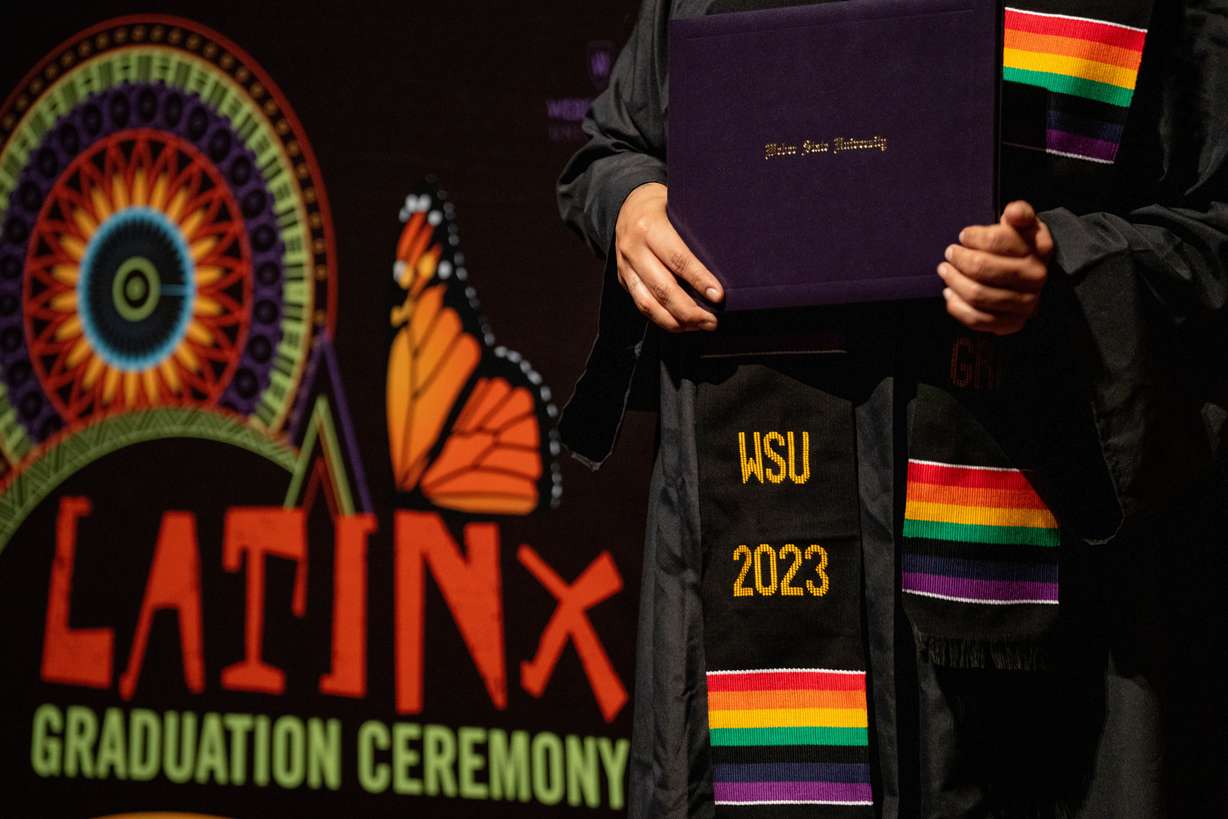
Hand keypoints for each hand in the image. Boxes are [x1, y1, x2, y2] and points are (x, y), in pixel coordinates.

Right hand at [615, 182, 722, 331]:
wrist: (627, 206)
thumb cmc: (665, 206)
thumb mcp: (679, 207)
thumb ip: (696, 230)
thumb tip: (730, 257)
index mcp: (649, 226)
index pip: (677, 259)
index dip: (699, 279)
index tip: (718, 296)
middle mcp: (633, 248)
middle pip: (662, 288)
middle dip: (690, 310)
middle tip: (713, 321)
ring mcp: (625, 267)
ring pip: (648, 303)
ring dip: (677, 321)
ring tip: (701, 326)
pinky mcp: (624, 280)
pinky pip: (642, 306)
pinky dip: (663, 319)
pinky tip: (684, 324)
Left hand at [939, 200, 1053, 335]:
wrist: (1032, 275)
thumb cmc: (1020, 245)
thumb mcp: (1023, 224)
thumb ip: (1020, 212)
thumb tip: (1013, 212)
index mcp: (1040, 249)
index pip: (1000, 241)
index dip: (976, 237)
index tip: (963, 235)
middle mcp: (1036, 277)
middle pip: (985, 269)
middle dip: (960, 260)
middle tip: (949, 252)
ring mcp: (1025, 304)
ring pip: (978, 295)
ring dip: (954, 281)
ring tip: (944, 269)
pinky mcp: (1011, 323)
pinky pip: (977, 319)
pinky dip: (957, 306)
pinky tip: (949, 293)